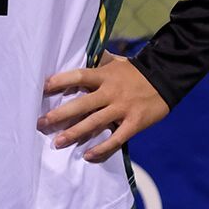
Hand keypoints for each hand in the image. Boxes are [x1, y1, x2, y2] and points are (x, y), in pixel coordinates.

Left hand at [39, 54, 169, 162]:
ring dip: (75, 133)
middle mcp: (111, 92)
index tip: (42, 88)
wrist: (167, 78)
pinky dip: (102, 149)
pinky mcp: (134, 123)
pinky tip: (88, 156)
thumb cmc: (135, 71)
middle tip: (41, 123)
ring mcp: (122, 109)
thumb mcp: (116, 62)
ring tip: (57, 142)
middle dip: (60, 114)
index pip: (79, 76)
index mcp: (105, 76)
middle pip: (82, 104)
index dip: (61, 81)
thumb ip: (98, 61)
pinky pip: (116, 139)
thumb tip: (80, 52)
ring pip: (95, 123)